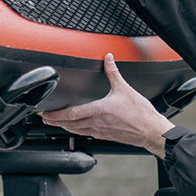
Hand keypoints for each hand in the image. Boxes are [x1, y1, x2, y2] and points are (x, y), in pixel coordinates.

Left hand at [40, 55, 173, 156]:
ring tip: (56, 123)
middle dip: (55, 121)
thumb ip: (113, 72)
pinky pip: (86, 134)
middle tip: (45, 119)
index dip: (56, 114)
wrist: (151, 131)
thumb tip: (108, 58)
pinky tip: (76, 128)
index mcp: (99, 111)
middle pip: (69, 124)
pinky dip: (77, 131)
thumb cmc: (140, 114)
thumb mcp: (125, 89)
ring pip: (76, 131)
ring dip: (64, 127)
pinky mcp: (105, 136)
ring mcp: (100, 132)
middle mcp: (97, 123)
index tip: (46, 113)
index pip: (71, 114)